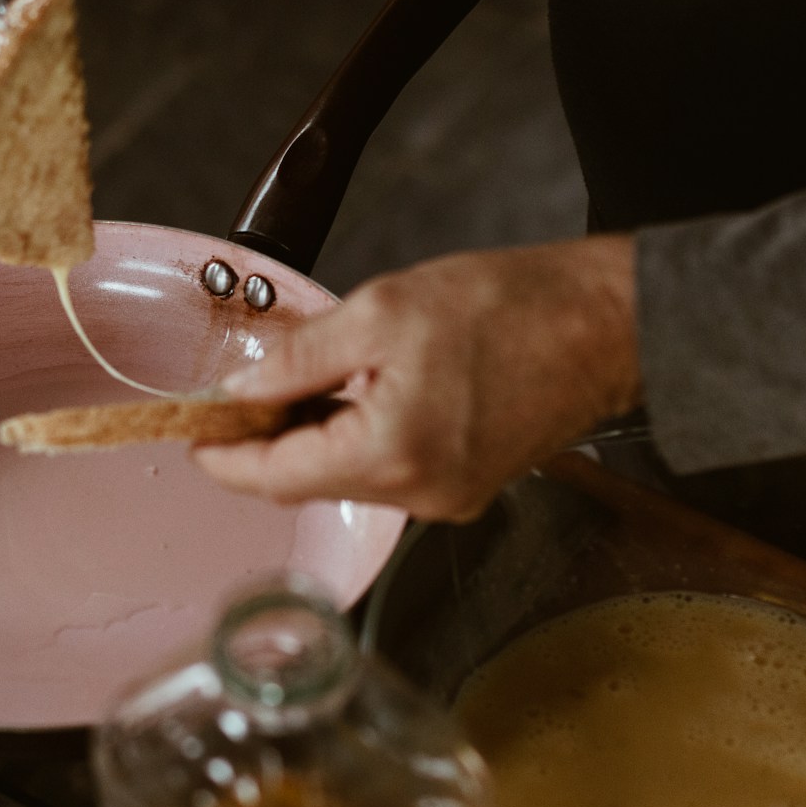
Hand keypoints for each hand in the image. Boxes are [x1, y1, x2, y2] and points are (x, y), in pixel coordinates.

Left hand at [191, 235, 640, 521]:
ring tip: (297, 385)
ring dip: (312, 442)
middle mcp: (418, 495)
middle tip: (236, 398)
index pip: (277, 478)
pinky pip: (388, 473)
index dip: (225, 459)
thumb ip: (300, 357)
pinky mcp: (467, 487)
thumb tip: (241, 387)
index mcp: (390, 454)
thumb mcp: (382, 312)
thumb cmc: (512, 308)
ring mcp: (447, 498)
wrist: (611, 325)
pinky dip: (356, 442)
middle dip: (265, 446)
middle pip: (309, 484)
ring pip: (348, 480)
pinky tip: (352, 398)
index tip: (194, 437)